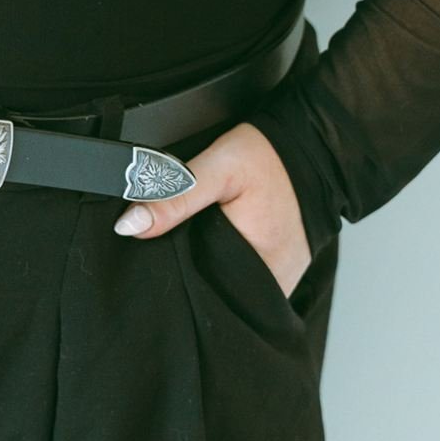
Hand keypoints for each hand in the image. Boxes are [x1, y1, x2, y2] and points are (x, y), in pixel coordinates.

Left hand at [112, 120, 311, 299]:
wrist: (308, 145)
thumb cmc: (267, 156)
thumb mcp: (216, 168)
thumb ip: (174, 198)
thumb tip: (130, 226)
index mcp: (259, 269)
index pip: (205, 295)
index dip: (179, 279)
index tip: (163, 259)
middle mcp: (274, 284)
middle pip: (217, 294)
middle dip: (193, 276)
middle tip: (182, 243)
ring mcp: (281, 279)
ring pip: (231, 286)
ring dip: (211, 270)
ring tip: (200, 242)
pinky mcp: (283, 268)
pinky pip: (247, 276)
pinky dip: (229, 263)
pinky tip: (218, 242)